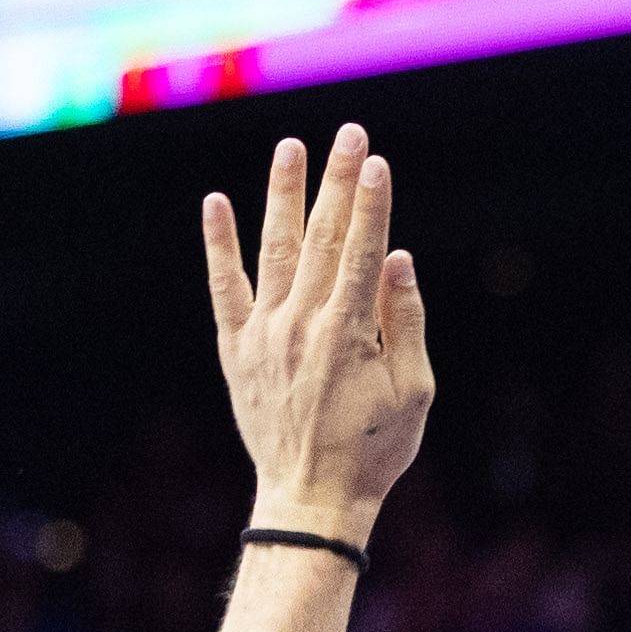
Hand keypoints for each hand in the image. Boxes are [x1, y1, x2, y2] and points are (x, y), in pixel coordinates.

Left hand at [202, 124, 435, 537]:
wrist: (310, 497)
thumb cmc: (374, 449)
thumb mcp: (414, 391)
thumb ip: (406, 322)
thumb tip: (398, 258)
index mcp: (350, 332)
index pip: (364, 250)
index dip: (372, 202)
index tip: (377, 161)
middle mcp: (302, 323)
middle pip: (324, 237)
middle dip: (338, 182)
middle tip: (348, 134)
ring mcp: (265, 333)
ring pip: (275, 249)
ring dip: (283, 195)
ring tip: (291, 148)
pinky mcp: (238, 349)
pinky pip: (225, 287)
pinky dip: (219, 245)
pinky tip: (216, 203)